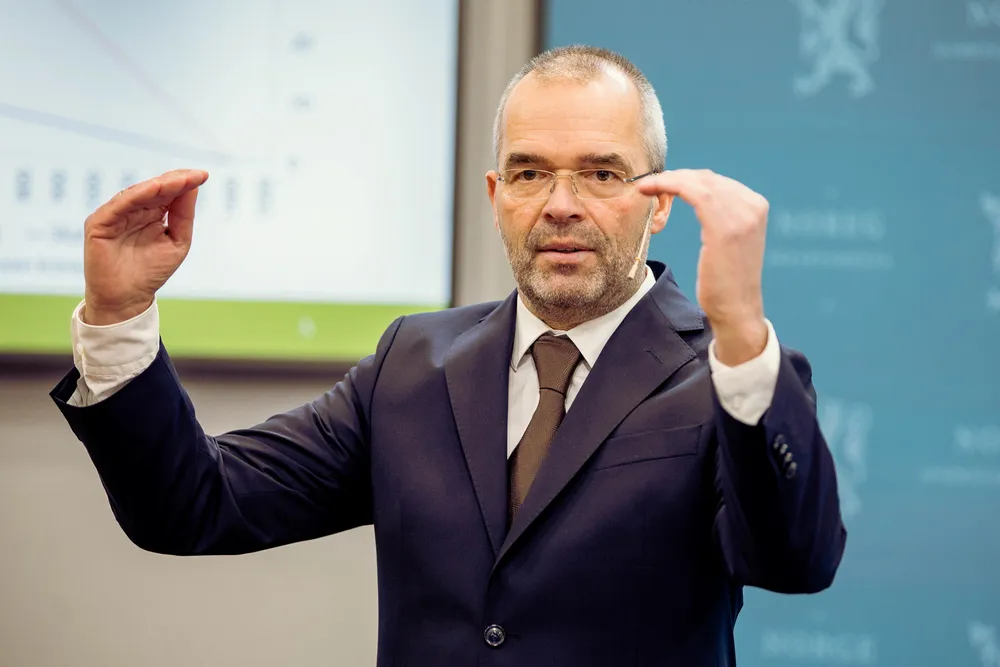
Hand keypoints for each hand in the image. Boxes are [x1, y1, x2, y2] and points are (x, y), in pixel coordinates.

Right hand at [82, 169, 208, 324]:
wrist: (127, 298)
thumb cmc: (152, 272)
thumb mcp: (177, 241)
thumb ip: (183, 215)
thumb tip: (193, 187)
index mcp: (151, 213)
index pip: (167, 192)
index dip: (184, 182)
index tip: (203, 175)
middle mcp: (132, 210)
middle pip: (154, 188)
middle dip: (175, 180)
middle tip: (194, 175)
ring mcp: (114, 215)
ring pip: (137, 193)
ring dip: (159, 185)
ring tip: (180, 180)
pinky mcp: (99, 222)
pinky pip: (119, 204)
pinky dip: (137, 195)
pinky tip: (156, 189)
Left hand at [638, 169, 768, 364]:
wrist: (737, 310)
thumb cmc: (726, 281)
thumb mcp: (729, 241)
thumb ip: (723, 215)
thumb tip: (701, 196)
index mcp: (756, 205)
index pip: (716, 181)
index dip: (686, 178)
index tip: (662, 183)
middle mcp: (752, 205)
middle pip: (706, 178)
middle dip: (674, 177)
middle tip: (649, 183)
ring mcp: (741, 215)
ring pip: (696, 182)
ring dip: (666, 180)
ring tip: (645, 186)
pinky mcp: (723, 226)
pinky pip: (692, 192)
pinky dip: (668, 185)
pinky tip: (649, 189)